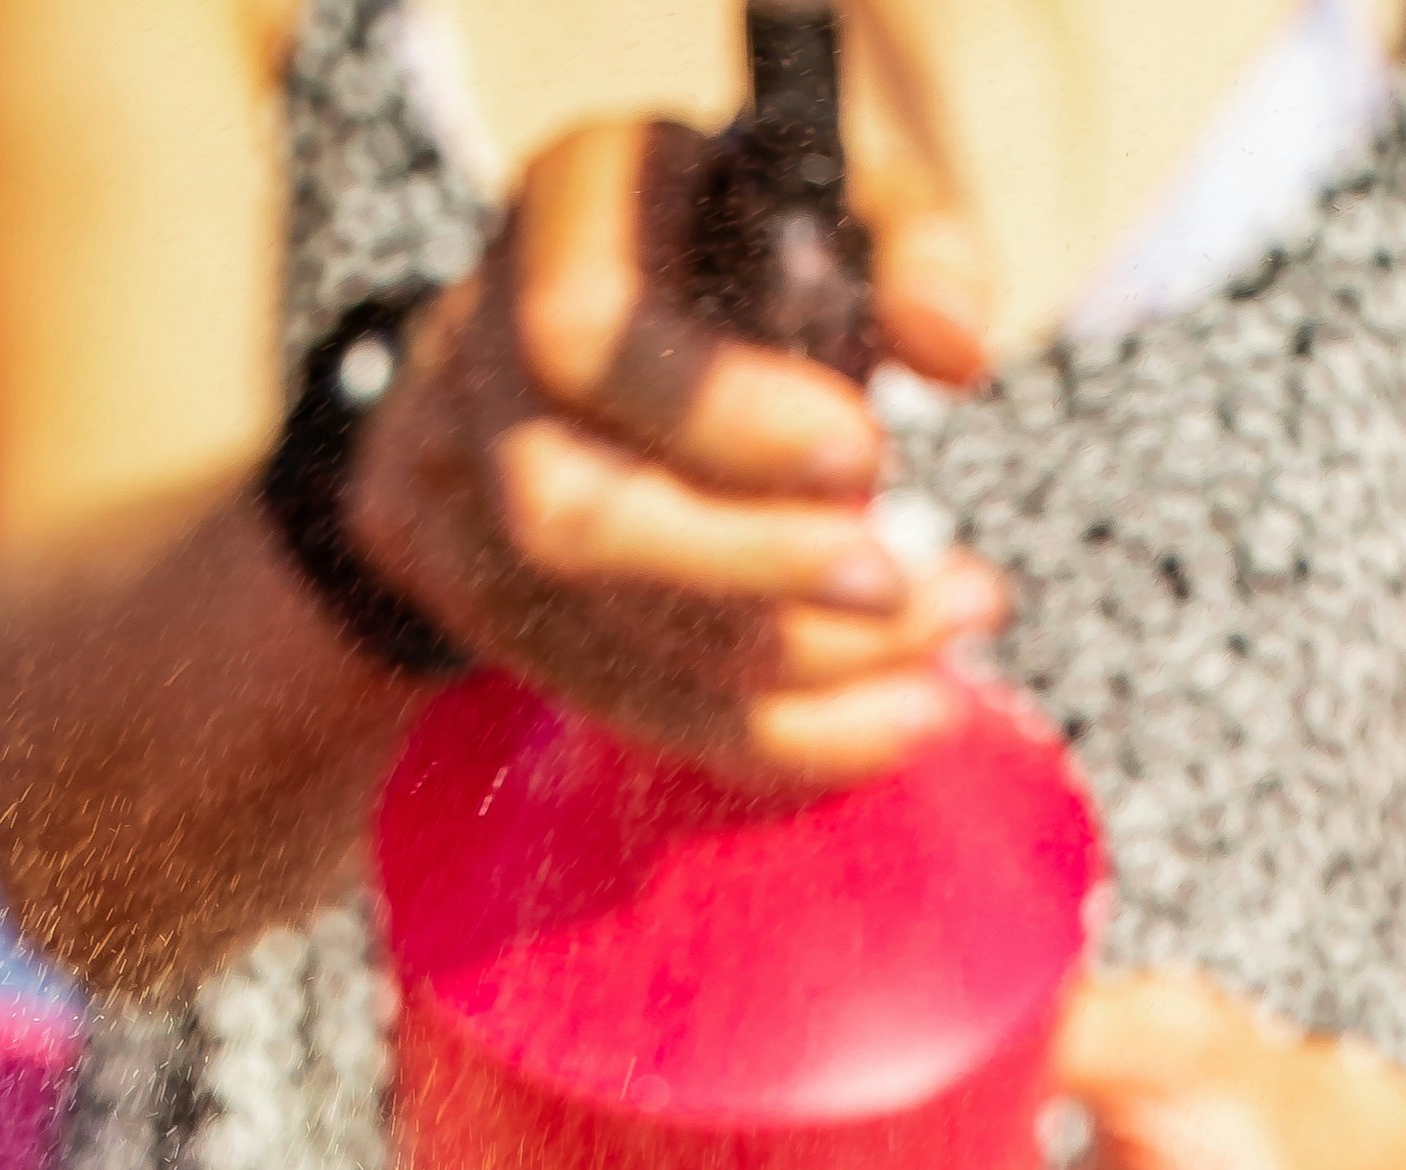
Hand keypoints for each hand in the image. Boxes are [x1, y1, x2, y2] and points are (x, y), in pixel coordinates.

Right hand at [344, 109, 1003, 786]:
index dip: (720, 416)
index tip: (864, 452)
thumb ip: (909, 248)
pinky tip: (878, 723)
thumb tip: (952, 351)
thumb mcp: (839, 202)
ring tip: (935, 654)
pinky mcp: (477, 600)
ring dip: (786, 674)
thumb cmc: (751, 248)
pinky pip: (615, 702)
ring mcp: (453, 491)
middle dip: (757, 575)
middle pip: (571, 516)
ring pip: (593, 632)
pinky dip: (760, 732)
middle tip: (910, 591)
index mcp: (566, 214)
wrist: (616, 309)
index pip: (586, 335)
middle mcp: (474, 350)